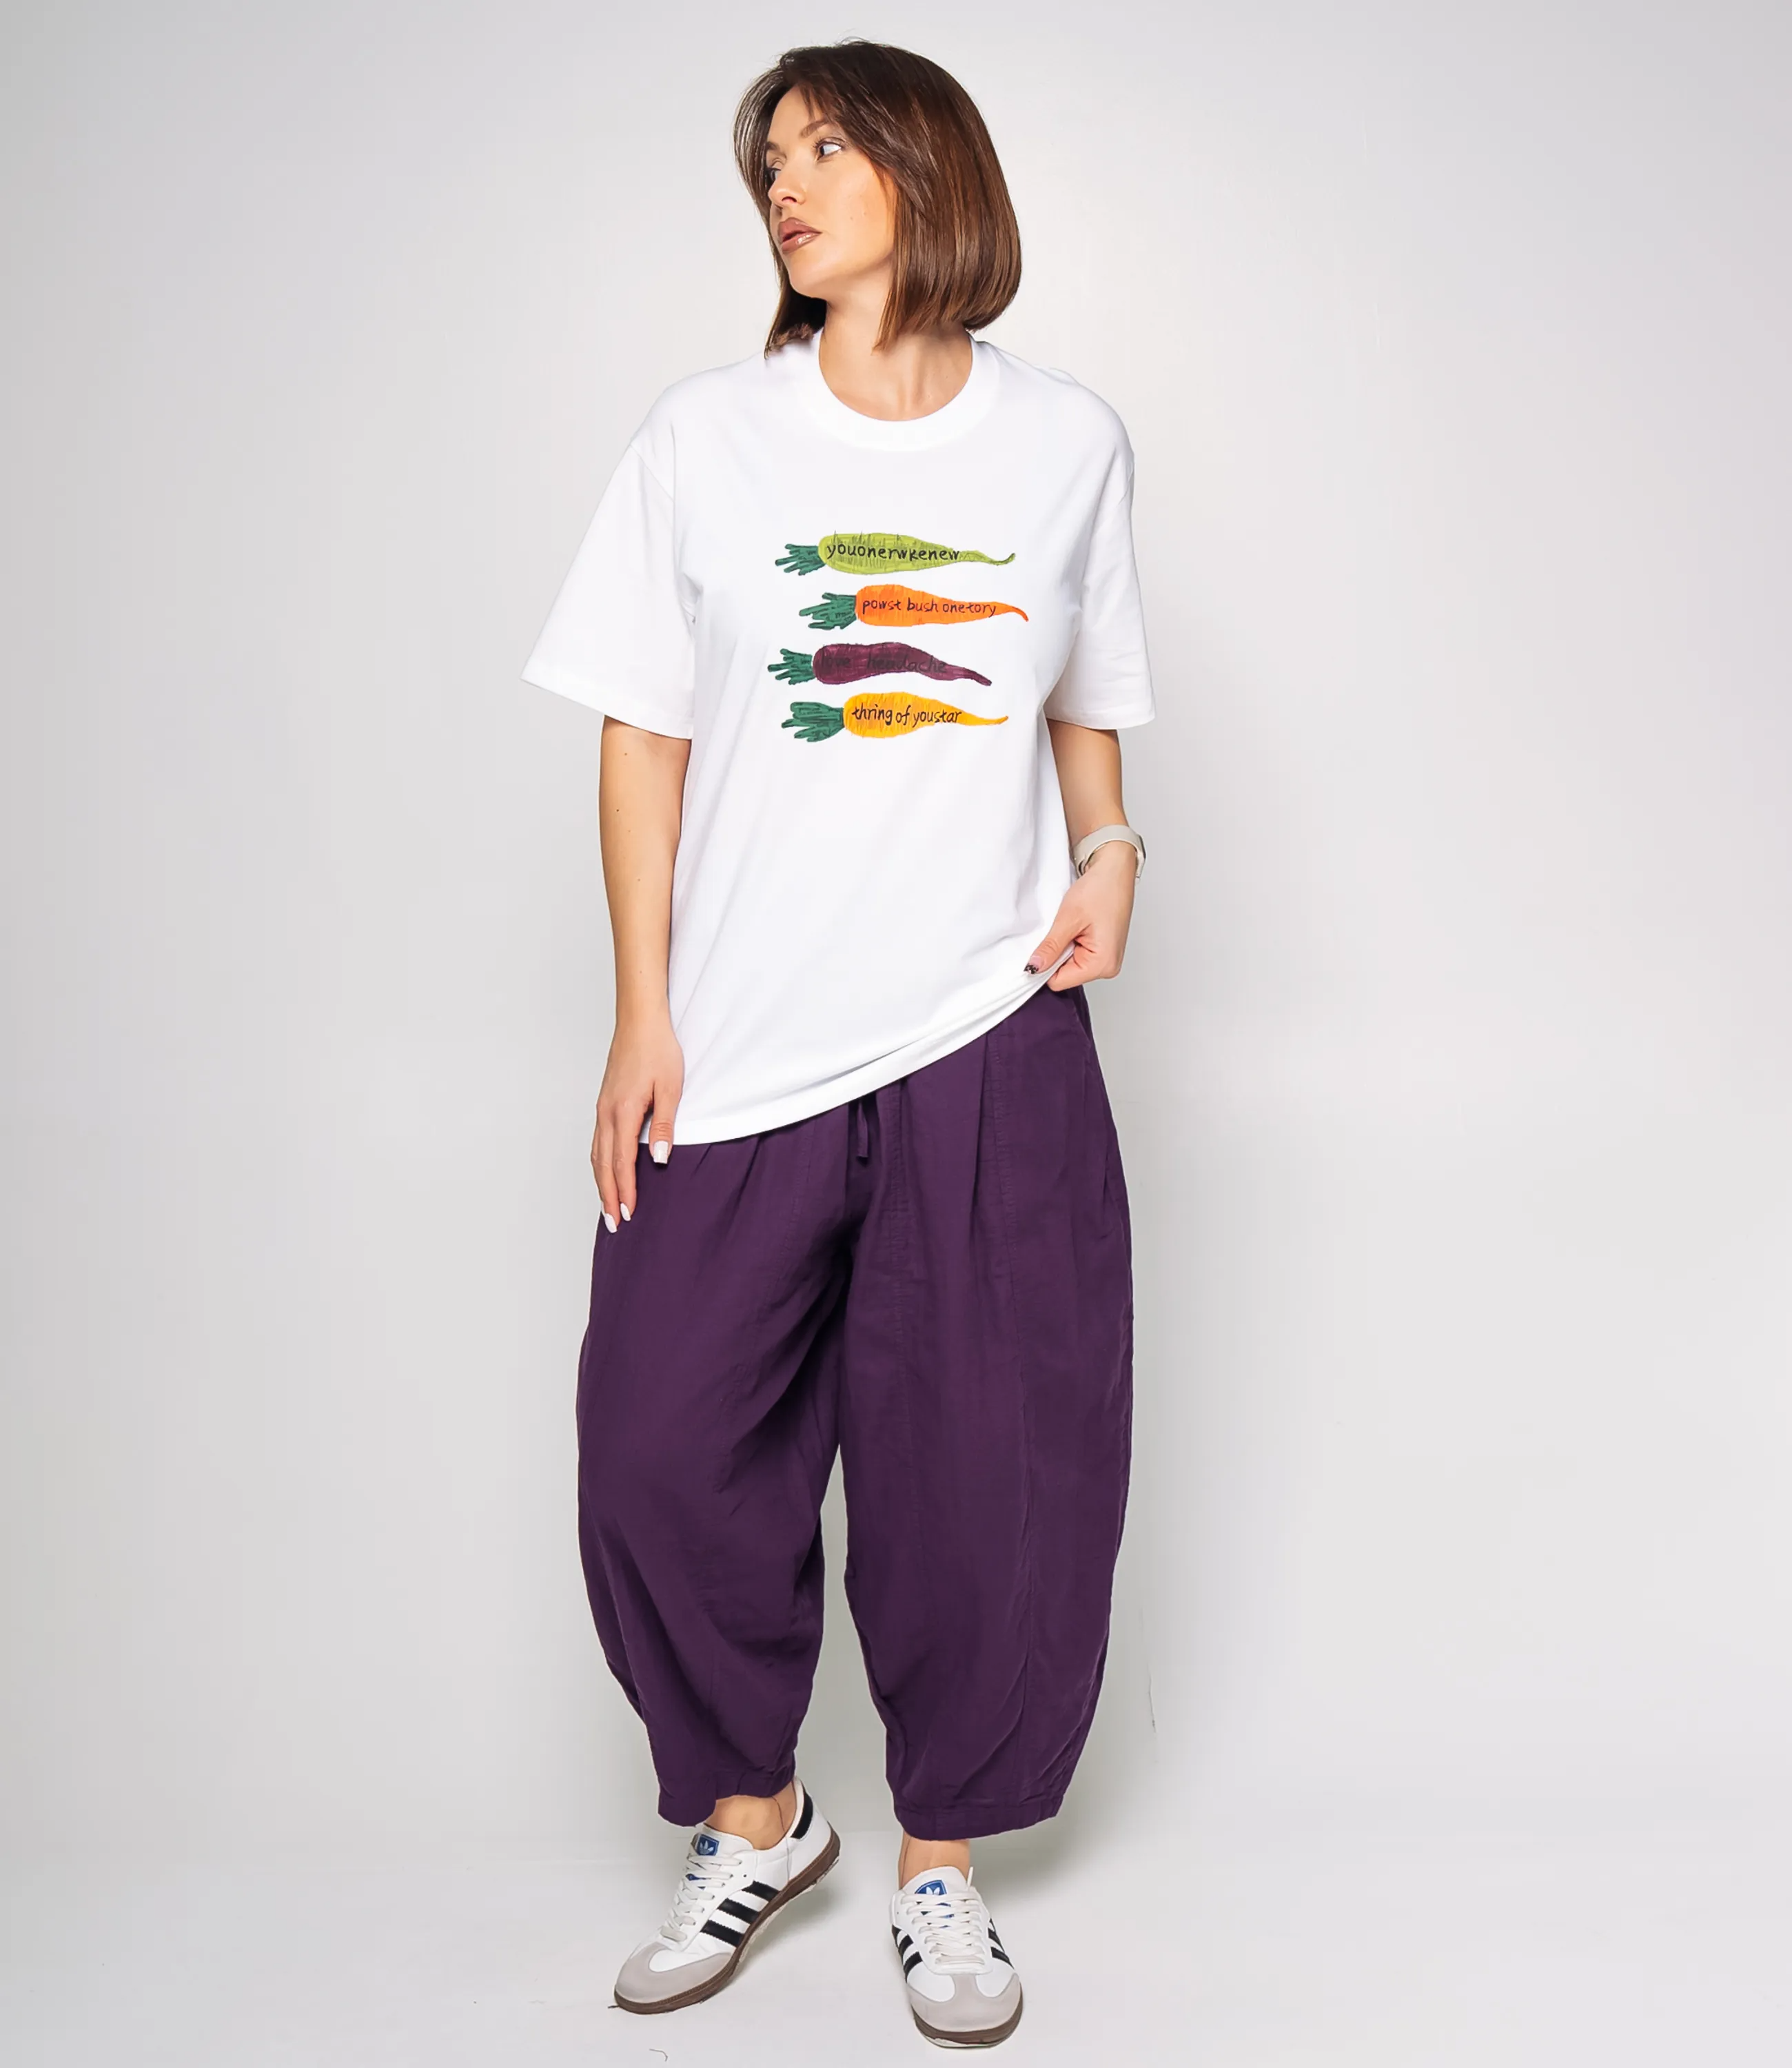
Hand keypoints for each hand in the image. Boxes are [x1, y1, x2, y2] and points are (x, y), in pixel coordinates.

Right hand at [592, 1013, 684, 1229]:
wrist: (639, 1021)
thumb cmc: (658, 1050)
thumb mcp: (670, 1088)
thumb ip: (663, 1126)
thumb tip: (657, 1160)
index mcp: (623, 1112)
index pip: (622, 1162)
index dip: (625, 1190)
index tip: (629, 1214)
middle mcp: (606, 1113)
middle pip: (603, 1164)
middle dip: (608, 1196)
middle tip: (614, 1224)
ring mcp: (602, 1108)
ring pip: (596, 1154)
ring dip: (601, 1183)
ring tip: (608, 1207)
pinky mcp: (604, 1102)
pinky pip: (597, 1141)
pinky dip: (600, 1163)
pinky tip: (606, 1171)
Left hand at [1025, 840, 1136, 989]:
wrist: (1115, 871)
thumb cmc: (1101, 889)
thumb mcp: (1068, 919)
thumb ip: (1050, 947)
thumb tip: (1033, 967)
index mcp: (1103, 964)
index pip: (1059, 981)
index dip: (1045, 965)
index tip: (1041, 946)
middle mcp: (1108, 967)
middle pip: (1065, 975)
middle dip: (1056, 954)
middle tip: (1061, 929)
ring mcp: (1107, 960)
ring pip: (1070, 965)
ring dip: (1064, 947)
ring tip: (1071, 925)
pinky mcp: (1103, 951)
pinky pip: (1078, 956)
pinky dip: (1070, 943)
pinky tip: (1076, 927)